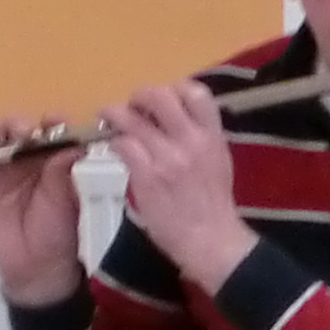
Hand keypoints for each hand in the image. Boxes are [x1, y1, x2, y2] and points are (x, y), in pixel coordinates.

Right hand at [0, 118, 88, 304]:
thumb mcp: (64, 201)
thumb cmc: (55, 232)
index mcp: (47, 159)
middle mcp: (20, 159)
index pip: (47, 132)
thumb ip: (62, 172)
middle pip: (12, 130)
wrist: (34, 266)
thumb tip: (76, 145)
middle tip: (19, 131)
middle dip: (15, 124)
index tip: (53, 122)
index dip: (50, 123)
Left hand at [108, 80, 257, 293]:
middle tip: (132, 109)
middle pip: (160, 96)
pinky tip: (114, 150)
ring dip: (114, 116)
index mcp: (212, 136)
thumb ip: (202, 138)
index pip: (196, 93)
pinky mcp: (147, 176)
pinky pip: (122, 145)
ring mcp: (167, 157)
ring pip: (131, 118)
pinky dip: (113, 144)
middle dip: (139, 97)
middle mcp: (191, 141)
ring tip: (109, 121)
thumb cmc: (214, 205)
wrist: (211, 240)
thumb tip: (179, 120)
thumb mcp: (219, 162)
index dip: (175, 89)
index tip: (165, 102)